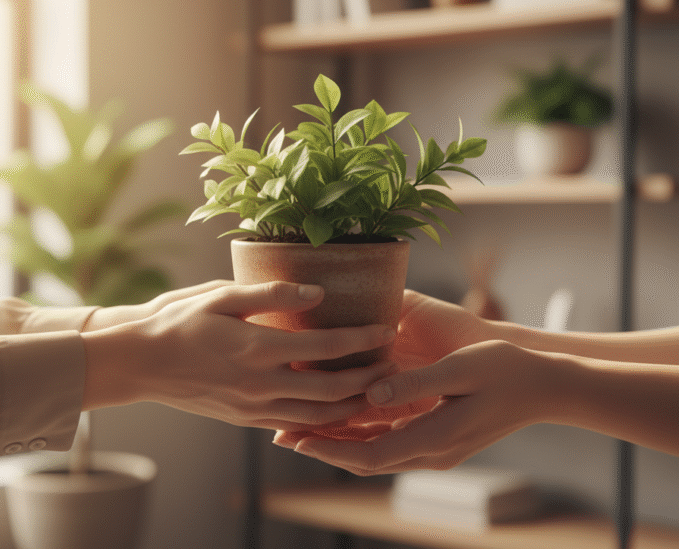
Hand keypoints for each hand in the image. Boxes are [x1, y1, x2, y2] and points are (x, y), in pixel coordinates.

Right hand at [81, 281, 397, 429]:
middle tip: (393, 364)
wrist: (139, 362)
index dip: (363, 339)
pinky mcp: (244, 419)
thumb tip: (317, 291)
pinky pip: (292, 426)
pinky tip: (336, 410)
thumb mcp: (220, 295)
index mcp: (258, 348)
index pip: (327, 347)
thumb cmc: (177, 320)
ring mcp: (252, 407)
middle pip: (331, 389)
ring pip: (317, 415)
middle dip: (369, 378)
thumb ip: (270, 294)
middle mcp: (260, 383)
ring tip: (376, 391)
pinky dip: (322, 421)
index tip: (388, 327)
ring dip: (352, 406)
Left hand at [276, 340, 562, 474]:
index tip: (295, 437)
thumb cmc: (507, 370)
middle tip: (283, 434)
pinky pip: (391, 443)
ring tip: (303, 428)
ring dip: (339, 443)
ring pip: (376, 454)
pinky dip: (362, 436)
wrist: (546, 387)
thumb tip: (372, 393)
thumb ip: (417, 382)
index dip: (329, 448)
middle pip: (366, 459)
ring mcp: (438, 448)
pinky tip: (344, 419)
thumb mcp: (462, 369)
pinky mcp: (440, 438)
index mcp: (437, 438)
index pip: (370, 454)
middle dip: (324, 447)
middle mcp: (433, 451)